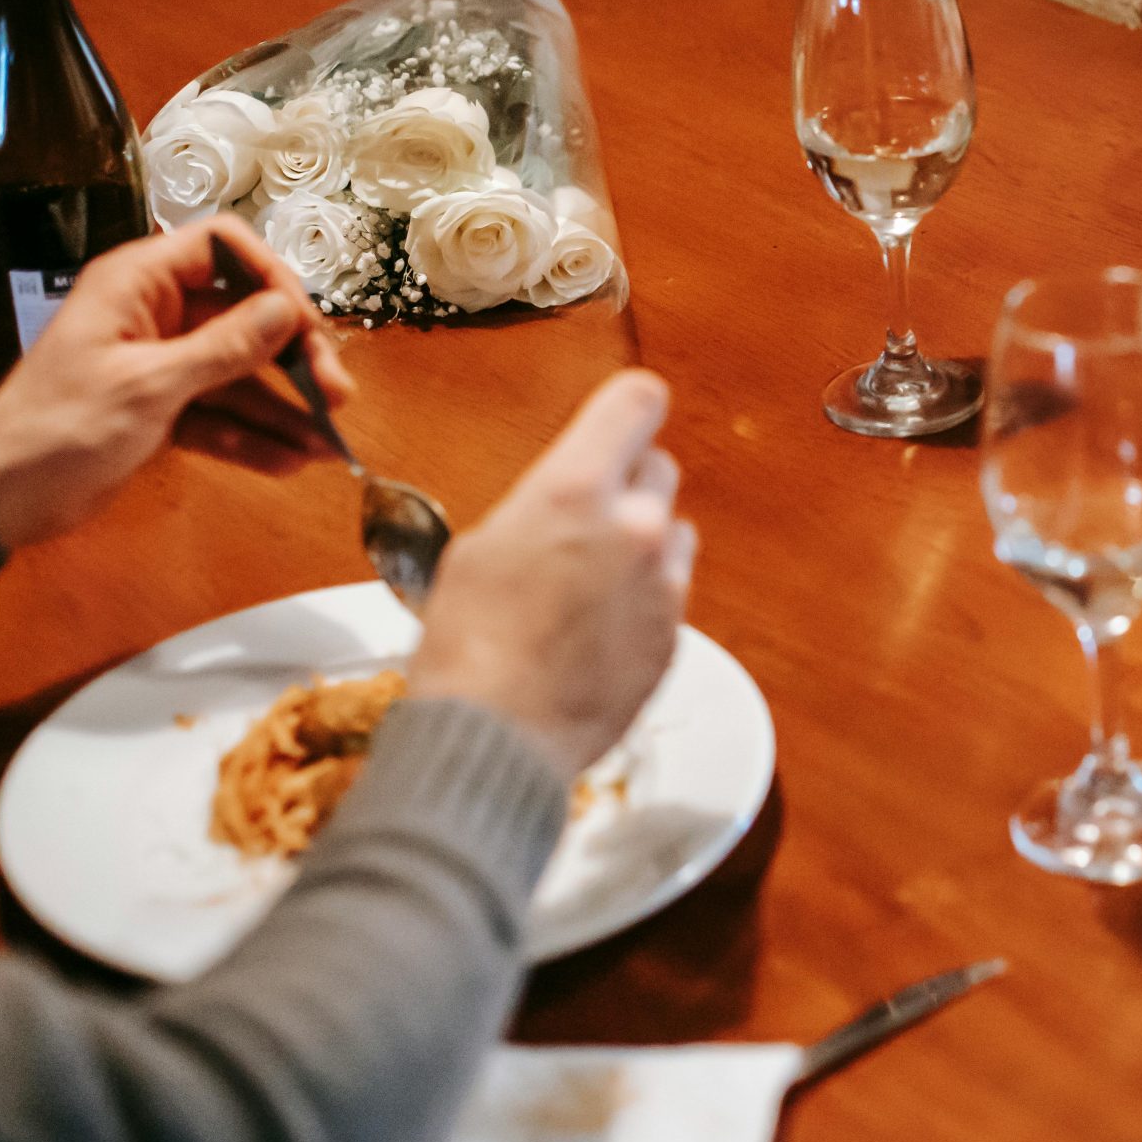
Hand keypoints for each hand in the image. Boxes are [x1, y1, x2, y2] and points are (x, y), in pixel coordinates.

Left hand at [0, 216, 354, 548]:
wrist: (0, 495)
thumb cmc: (59, 427)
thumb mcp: (149, 387)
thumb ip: (223, 348)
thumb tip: (286, 311)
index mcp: (139, 284)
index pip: (222, 248)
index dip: (270, 277)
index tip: (303, 324)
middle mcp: (156, 314)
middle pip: (244, 317)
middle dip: (292, 358)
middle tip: (335, 395)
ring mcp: (161, 363)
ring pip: (239, 373)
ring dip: (282, 407)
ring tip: (326, 443)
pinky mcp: (162, 408)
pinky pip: (220, 413)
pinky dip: (252, 437)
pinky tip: (288, 461)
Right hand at [409, 371, 697, 779]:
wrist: (494, 739)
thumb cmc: (467, 645)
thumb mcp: (481, 548)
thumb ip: (541, 508)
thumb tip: (565, 506)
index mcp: (576, 489)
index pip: (637, 402)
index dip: (628, 407)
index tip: (621, 418)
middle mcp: (636, 527)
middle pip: (659, 466)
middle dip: (627, 482)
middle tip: (586, 515)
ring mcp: (664, 584)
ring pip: (674, 531)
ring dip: (644, 541)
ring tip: (590, 581)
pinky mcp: (674, 636)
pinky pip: (670, 593)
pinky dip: (644, 598)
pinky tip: (598, 629)